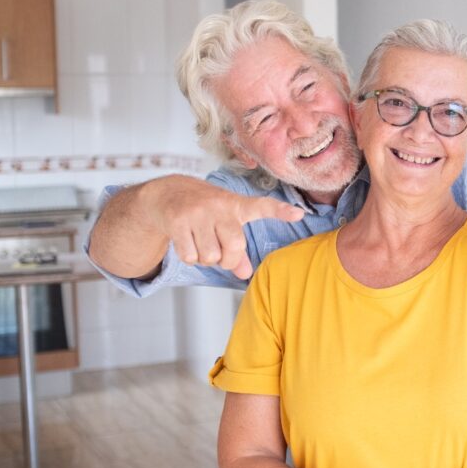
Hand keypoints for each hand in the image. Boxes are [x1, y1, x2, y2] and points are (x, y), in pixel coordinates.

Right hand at [141, 175, 303, 278]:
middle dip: (227, 260)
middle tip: (219, 253)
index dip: (281, 211)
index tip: (299, 214)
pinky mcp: (177, 220)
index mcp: (237, 205)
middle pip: (234, 248)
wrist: (167, 193)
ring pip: (210, 256)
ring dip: (205, 259)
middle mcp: (219, 205)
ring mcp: (198, 212)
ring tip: (200, 242)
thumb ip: (238, 250)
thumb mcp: (225, 224)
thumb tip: (246, 274)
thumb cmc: (205, 211)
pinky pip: (190, 256)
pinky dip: (190, 257)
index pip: (262, 207)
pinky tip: (186, 242)